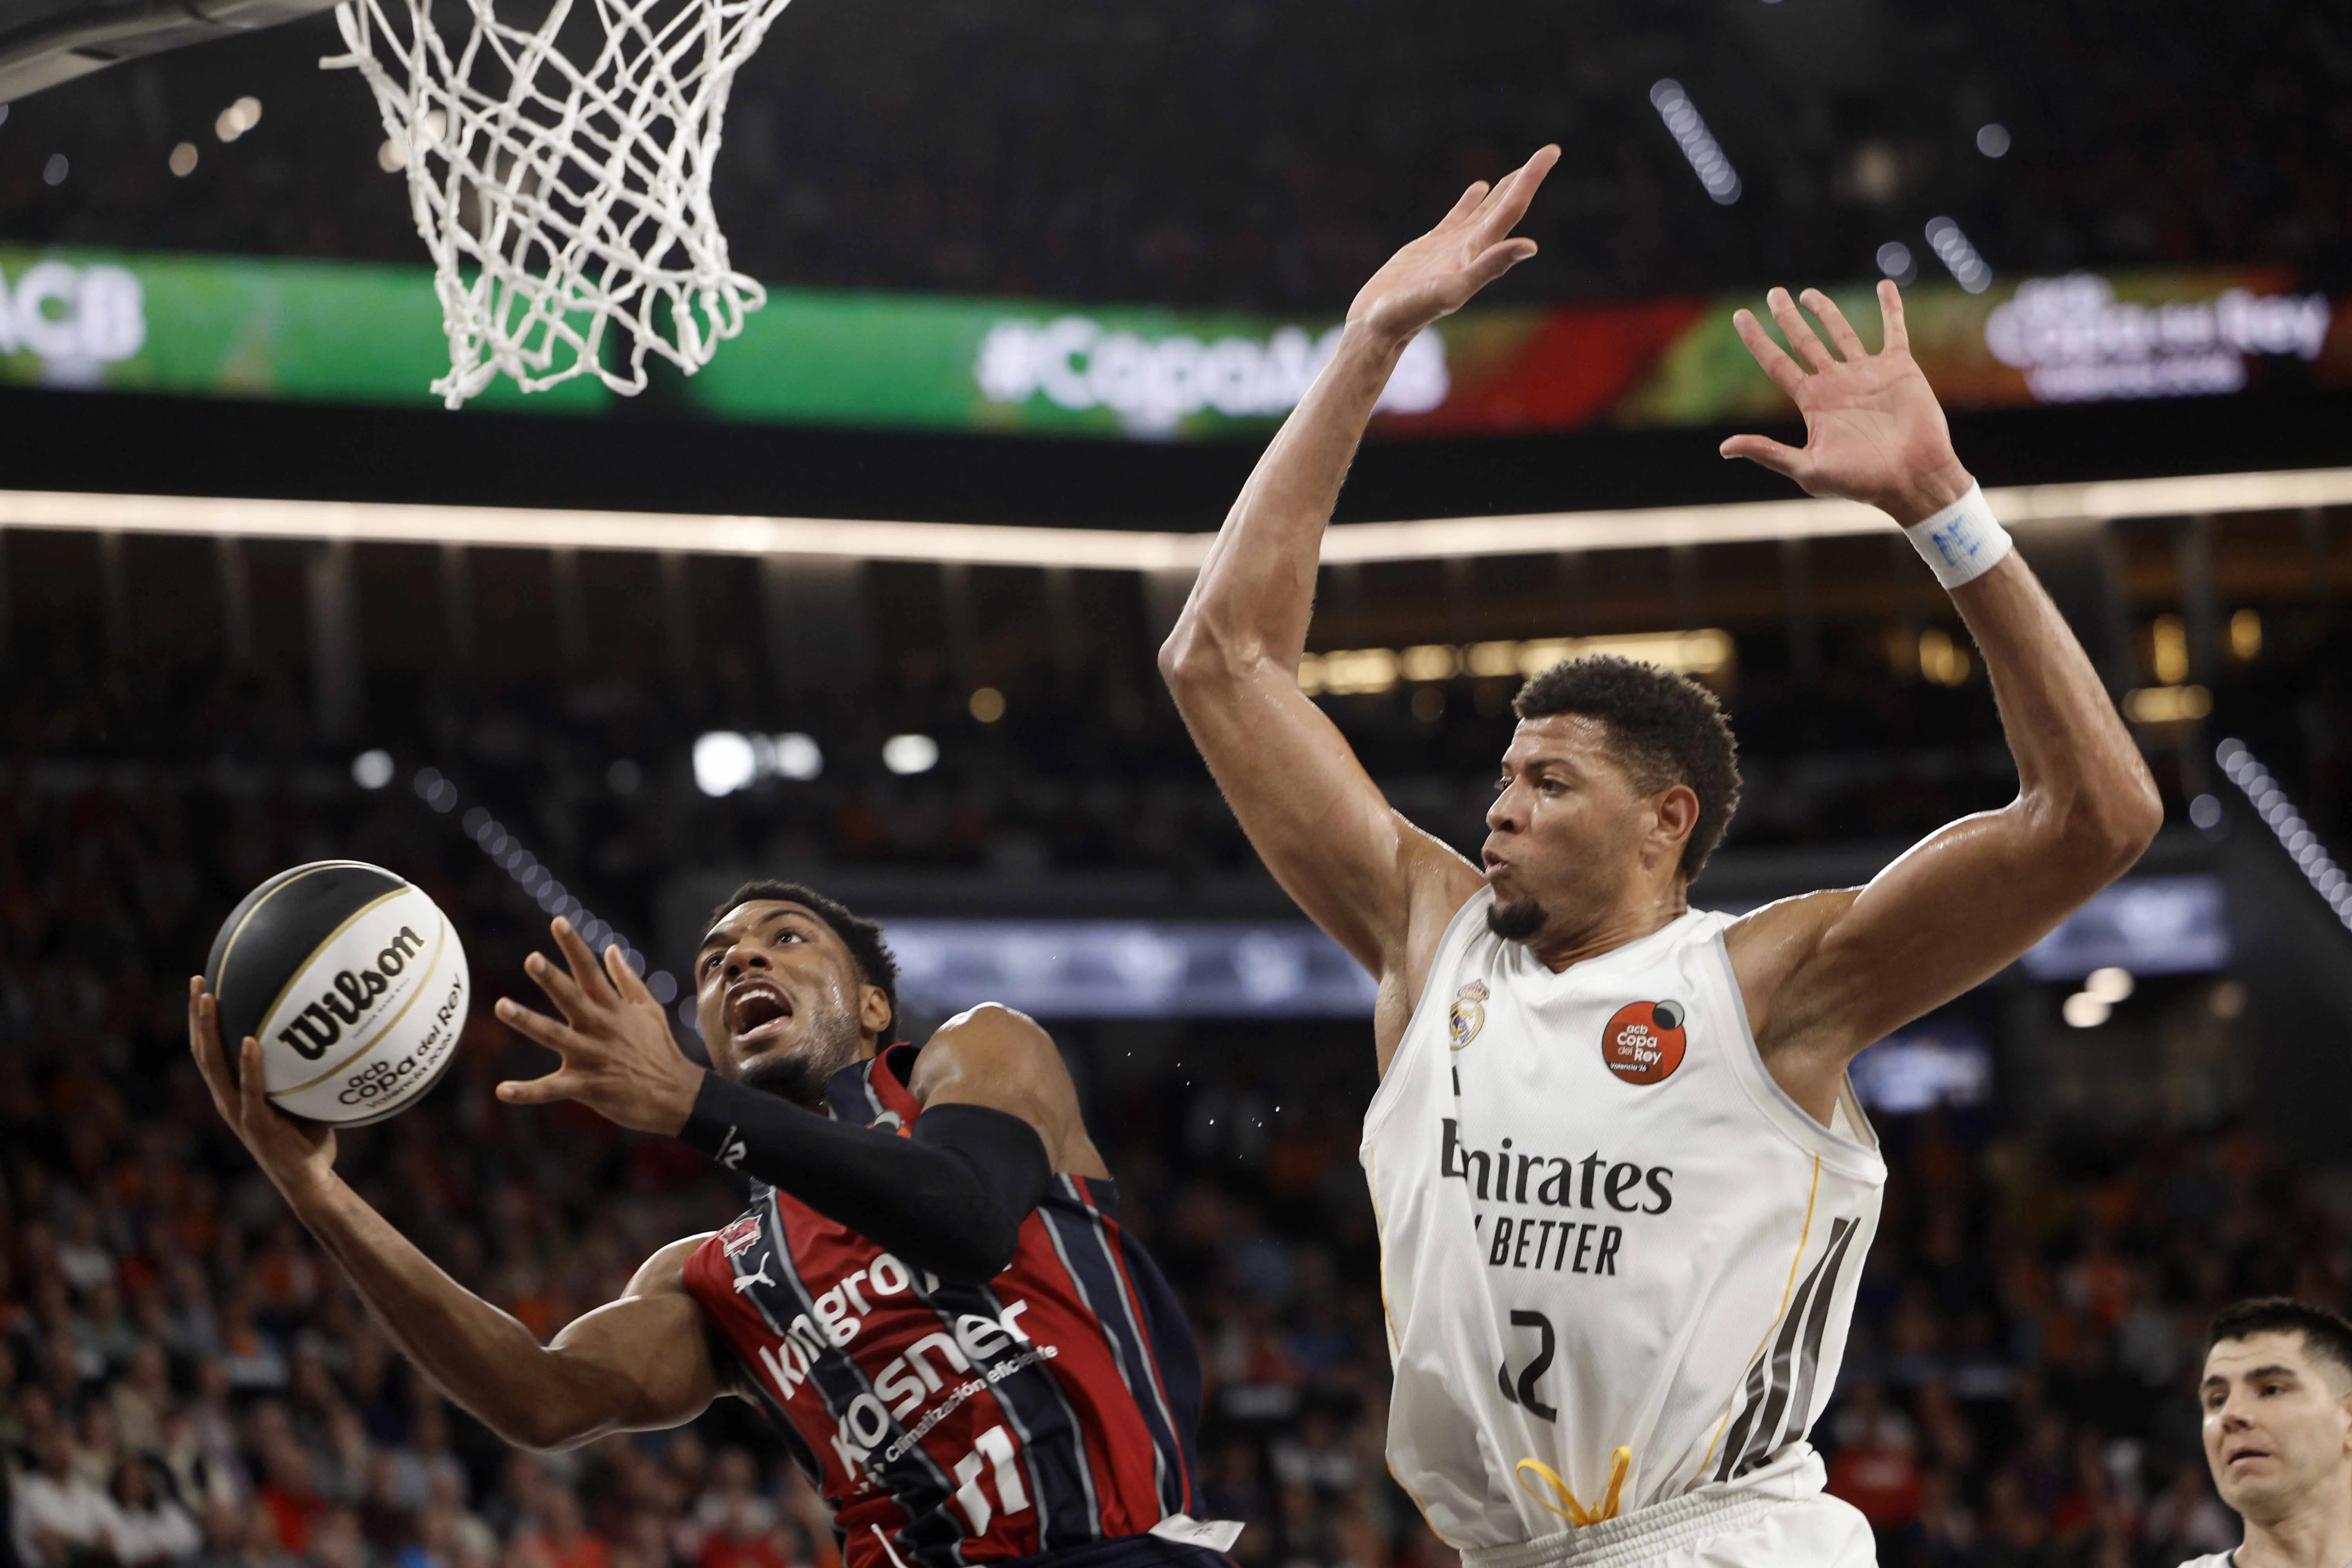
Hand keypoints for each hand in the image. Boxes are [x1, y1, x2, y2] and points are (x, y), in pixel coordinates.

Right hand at [188, 977, 338, 1200]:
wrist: (310, 1180)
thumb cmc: (309, 1136)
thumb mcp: (300, 1094)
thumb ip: (301, 1068)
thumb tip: (328, 1028)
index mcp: (232, 1094)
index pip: (208, 1051)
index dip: (201, 1021)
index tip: (202, 985)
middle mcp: (227, 1100)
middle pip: (203, 1051)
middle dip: (197, 1015)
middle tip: (198, 980)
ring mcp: (238, 1113)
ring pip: (215, 1066)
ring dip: (211, 1030)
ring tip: (211, 998)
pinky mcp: (256, 1125)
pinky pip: (250, 1090)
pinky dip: (249, 1065)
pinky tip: (251, 1040)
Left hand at [494, 918, 702, 1135]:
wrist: (676, 1096)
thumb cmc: (660, 1049)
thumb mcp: (649, 1009)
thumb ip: (626, 979)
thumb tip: (611, 949)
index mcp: (613, 1008)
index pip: (591, 971)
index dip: (574, 947)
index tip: (557, 922)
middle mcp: (600, 1028)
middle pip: (571, 998)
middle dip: (551, 978)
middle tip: (531, 959)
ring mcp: (591, 1057)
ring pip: (554, 1036)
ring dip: (527, 1021)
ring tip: (501, 1006)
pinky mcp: (586, 1086)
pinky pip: (551, 1089)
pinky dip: (526, 1092)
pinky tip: (501, 1090)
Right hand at [1345, 145, 1558, 344]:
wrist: (1378, 327)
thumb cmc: (1410, 313)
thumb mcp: (1452, 290)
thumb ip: (1490, 267)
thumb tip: (1531, 245)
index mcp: (1480, 253)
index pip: (1512, 208)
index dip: (1531, 179)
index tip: (1552, 151)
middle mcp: (1472, 249)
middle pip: (1505, 206)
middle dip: (1526, 178)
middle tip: (1549, 152)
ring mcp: (1452, 247)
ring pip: (1485, 210)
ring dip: (1503, 190)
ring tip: (1519, 170)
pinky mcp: (1431, 247)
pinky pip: (1457, 217)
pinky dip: (1469, 202)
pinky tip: (1479, 188)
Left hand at [1721, 282, 1973, 525]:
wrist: (1911, 479)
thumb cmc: (1861, 482)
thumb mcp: (1808, 470)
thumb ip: (1768, 453)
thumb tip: (1724, 448)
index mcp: (1813, 402)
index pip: (1777, 363)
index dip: (1758, 340)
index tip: (1740, 316)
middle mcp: (1836, 383)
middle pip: (1805, 342)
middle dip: (1788, 318)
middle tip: (1774, 294)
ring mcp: (1867, 374)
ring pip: (1841, 332)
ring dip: (1826, 310)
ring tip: (1808, 294)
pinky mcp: (1899, 369)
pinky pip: (1894, 330)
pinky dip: (1891, 308)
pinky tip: (1883, 285)